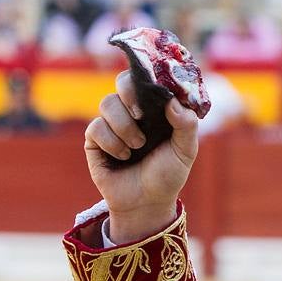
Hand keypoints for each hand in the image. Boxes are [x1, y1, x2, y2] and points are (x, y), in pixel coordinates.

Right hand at [84, 70, 198, 242]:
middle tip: (140, 114)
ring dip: (124, 126)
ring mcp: (112, 123)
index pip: (147, 79)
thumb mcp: (185, 151)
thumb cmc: (168, 175)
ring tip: (137, 146)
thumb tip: (172, 100)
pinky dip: (112, 142)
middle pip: (123, 81)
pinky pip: (96, 127)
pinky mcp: (95, 138)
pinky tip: (123, 156)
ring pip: (107, 103)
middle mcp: (132, 111)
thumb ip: (187, 124)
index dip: (148, 77)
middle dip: (130, 93)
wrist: (147, 203)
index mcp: (155, 109)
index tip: (155, 90)